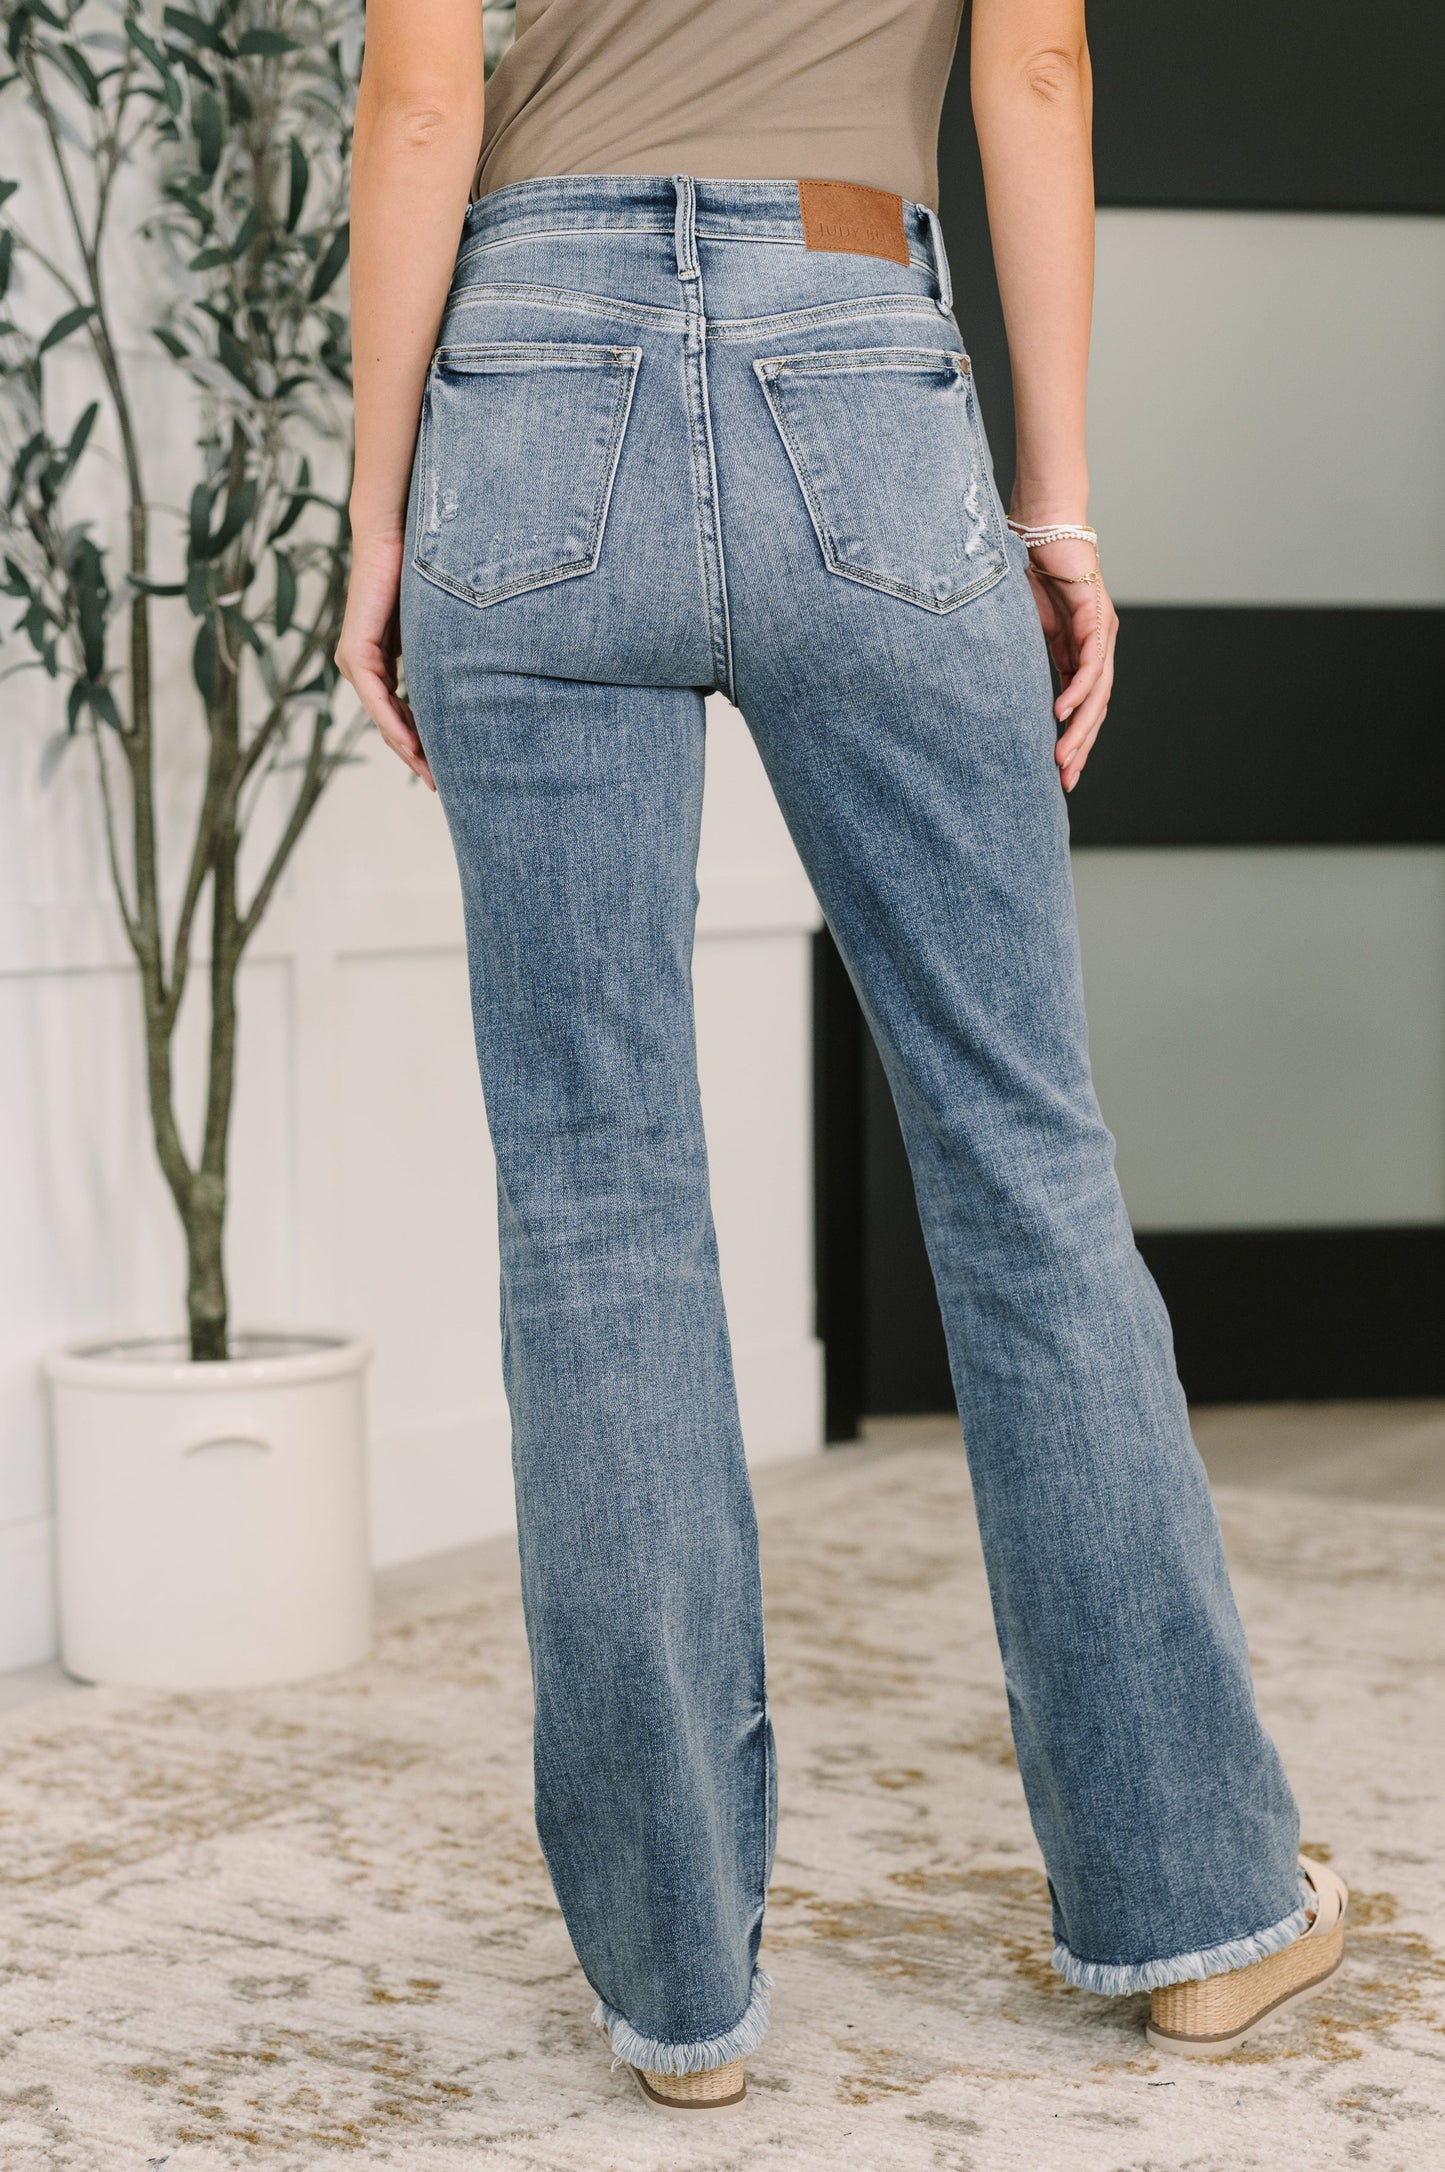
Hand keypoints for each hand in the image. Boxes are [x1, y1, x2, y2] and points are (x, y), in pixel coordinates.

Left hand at [334, 523, 435, 790]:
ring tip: (432, 774)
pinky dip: (394, 723)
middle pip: (391, 724)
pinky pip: (376, 699)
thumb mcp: (438, 626)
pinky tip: (412, 746)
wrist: (395, 532)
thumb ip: (445, 654)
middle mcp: (364, 664)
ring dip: (407, 748)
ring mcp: (356, 659)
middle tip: (441, 784)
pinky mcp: (356, 651)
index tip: (446, 768)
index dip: (424, 742)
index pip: (402, 713)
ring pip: (383, 718)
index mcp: (382, 659)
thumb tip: (482, 675)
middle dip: (417, 757)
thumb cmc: (422, 569)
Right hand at [1021, 534, 1118, 792]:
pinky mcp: (1096, 615)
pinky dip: (1078, 690)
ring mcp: (1100, 631)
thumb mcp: (1023, 629)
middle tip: (1065, 782)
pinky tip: (1063, 714)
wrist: (1041, 523)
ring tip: (1063, 758)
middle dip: (1079, 748)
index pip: (1083, 707)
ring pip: (1097, 693)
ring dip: (1080, 729)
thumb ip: (1025, 658)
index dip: (1073, 740)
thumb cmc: (1029, 569)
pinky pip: (1089, 662)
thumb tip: (1004, 693)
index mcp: (1079, 651)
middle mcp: (1096, 646)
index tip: (1059, 773)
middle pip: (1095, 709)